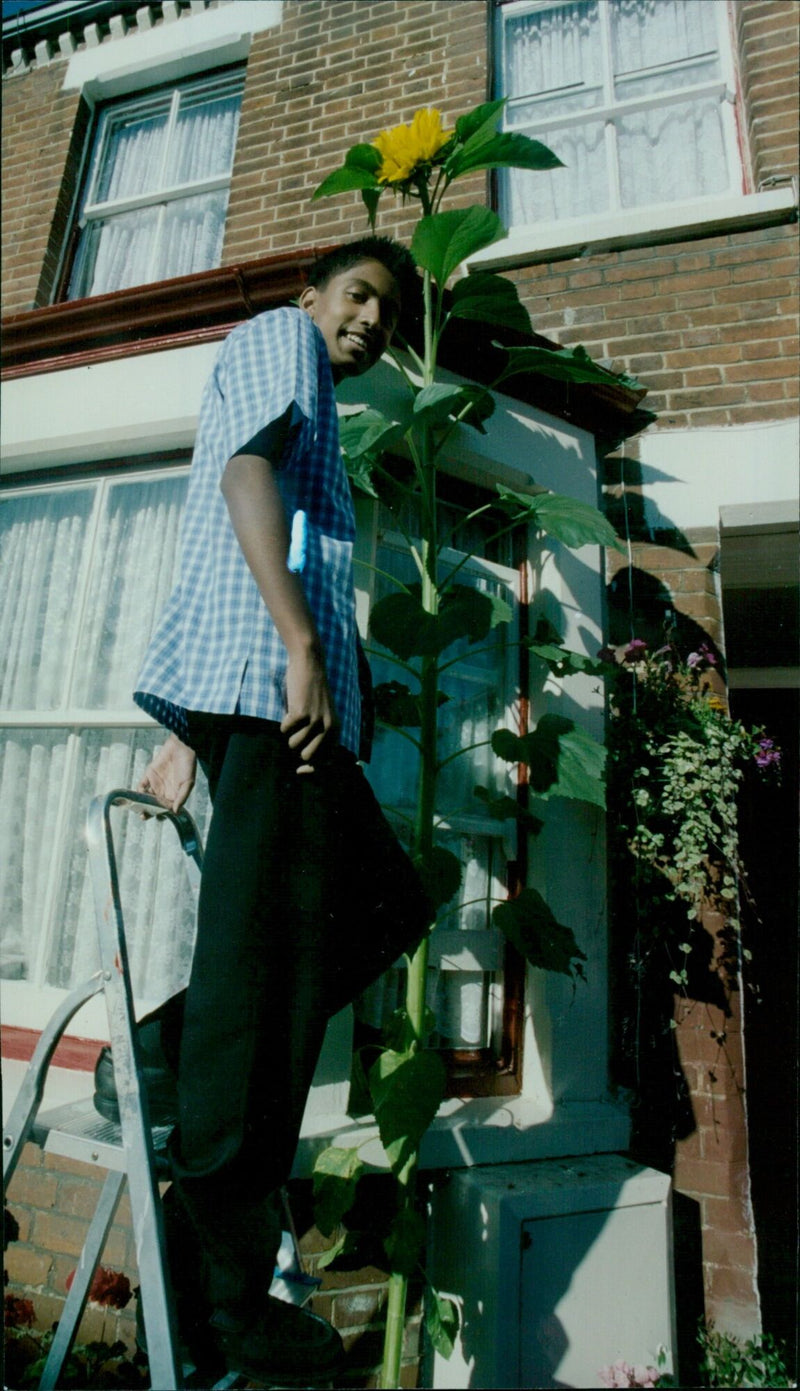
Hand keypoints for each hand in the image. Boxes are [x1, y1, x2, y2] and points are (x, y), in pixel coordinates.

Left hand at [138, 734, 196, 812]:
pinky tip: (138, 795)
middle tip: (143, 815)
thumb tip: (175, 811)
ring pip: (146, 797)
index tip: (157, 817)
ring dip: (141, 803)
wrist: (180, 747)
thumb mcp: (188, 783)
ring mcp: (155, 784)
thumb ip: (181, 797)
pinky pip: (141, 785)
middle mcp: (163, 791)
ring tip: (138, 807)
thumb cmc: (188, 765)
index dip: (160, 814)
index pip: (165, 808)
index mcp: (174, 795)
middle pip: (153, 805)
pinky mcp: (149, 775)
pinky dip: (138, 791)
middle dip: (148, 811)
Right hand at [280, 645, 337, 772]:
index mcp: (336, 730)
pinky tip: (290, 709)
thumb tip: (305, 762)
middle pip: (307, 756)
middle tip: (296, 733)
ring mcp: (315, 721)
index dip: (311, 770)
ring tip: (294, 718)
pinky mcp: (301, 714)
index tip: (299, 772)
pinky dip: (284, 722)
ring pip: (293, 744)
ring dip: (290, 734)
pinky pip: (285, 730)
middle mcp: (329, 727)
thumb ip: (319, 734)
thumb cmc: (313, 692)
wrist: (310, 664)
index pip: (326, 760)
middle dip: (298, 747)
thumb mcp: (323, 714)